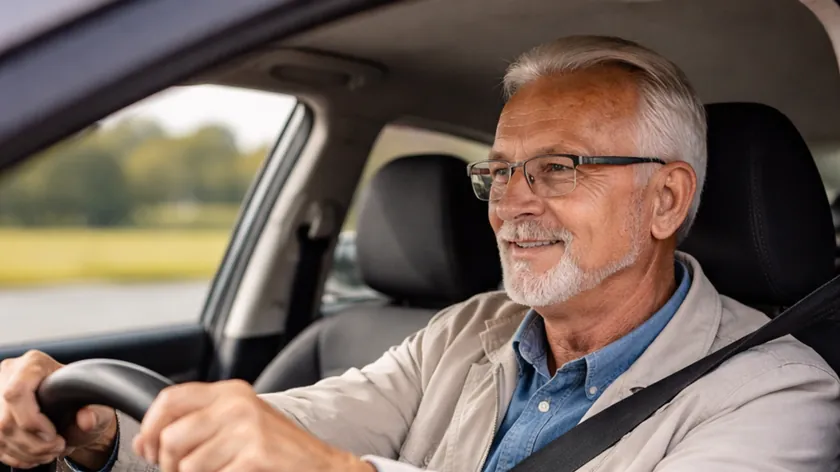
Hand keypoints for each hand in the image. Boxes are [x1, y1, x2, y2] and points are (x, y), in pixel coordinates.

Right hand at [0, 351, 116, 468]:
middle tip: (57, 447)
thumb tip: (86, 419)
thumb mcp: (98, 404)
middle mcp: (10, 375)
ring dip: (25, 452)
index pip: (17, 392)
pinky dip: (16, 455)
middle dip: (33, 443)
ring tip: (49, 452)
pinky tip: (35, 455)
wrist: (75, 410)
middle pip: (6, 419)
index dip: (31, 420)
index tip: (52, 435)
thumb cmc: (84, 402)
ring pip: (0, 434)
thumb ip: (97, 413)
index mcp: (34, 363)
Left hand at [135, 379, 374, 471]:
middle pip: (172, 436)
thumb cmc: (278, 449)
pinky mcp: (255, 454)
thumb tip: (147, 440)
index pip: (170, 399)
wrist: (321, 466)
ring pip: (187, 464)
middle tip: (183, 471)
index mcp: (231, 392)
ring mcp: (247, 429)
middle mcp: (237, 404)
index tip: (147, 448)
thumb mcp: (240, 422)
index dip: (150, 427)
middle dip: (169, 463)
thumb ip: (199, 423)